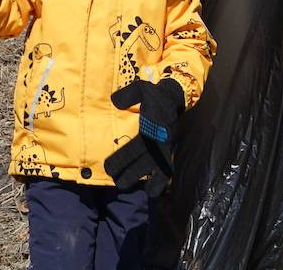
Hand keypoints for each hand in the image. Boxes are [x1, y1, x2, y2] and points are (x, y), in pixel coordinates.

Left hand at [103, 78, 185, 196]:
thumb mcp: (142, 89)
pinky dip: (162, 182)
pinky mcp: (170, 151)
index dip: (121, 160)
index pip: (133, 149)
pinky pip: (168, 170)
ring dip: (148, 182)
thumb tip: (115, 102)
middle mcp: (159, 142)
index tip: (107, 168)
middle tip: (117, 183)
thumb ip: (128, 95)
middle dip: (131, 174)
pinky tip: (153, 192)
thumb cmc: (155, 96)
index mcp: (150, 130)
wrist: (175, 98)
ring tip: (134, 189)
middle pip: (144, 163)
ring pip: (158, 170)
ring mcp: (166, 148)